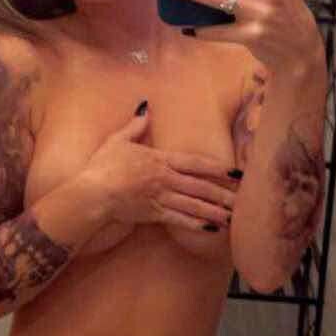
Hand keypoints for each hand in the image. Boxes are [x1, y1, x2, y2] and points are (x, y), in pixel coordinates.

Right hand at [78, 104, 237, 231]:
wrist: (92, 193)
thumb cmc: (102, 166)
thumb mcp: (118, 140)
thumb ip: (135, 125)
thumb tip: (145, 106)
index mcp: (160, 160)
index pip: (196, 163)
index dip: (218, 168)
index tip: (236, 173)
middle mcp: (165, 179)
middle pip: (201, 186)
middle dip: (224, 194)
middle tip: (244, 200)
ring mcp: (161, 197)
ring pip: (194, 205)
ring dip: (215, 211)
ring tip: (233, 217)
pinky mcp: (154, 214)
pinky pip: (180, 220)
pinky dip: (196, 224)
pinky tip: (211, 228)